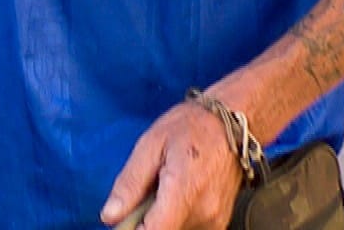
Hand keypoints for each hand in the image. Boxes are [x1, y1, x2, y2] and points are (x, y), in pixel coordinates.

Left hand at [102, 101, 243, 228]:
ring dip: (162, 218)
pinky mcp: (220, 222)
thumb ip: (130, 183)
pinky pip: (189, 228)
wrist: (232, 123)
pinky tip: (177, 195)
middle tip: (145, 191)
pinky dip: (176, 217)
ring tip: (164, 188)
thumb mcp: (151, 144)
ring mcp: (215, 220)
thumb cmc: (192, 126)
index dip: (131, 229)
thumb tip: (110, 215)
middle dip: (145, 220)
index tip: (124, 216)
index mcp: (184, 192)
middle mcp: (204, 213)